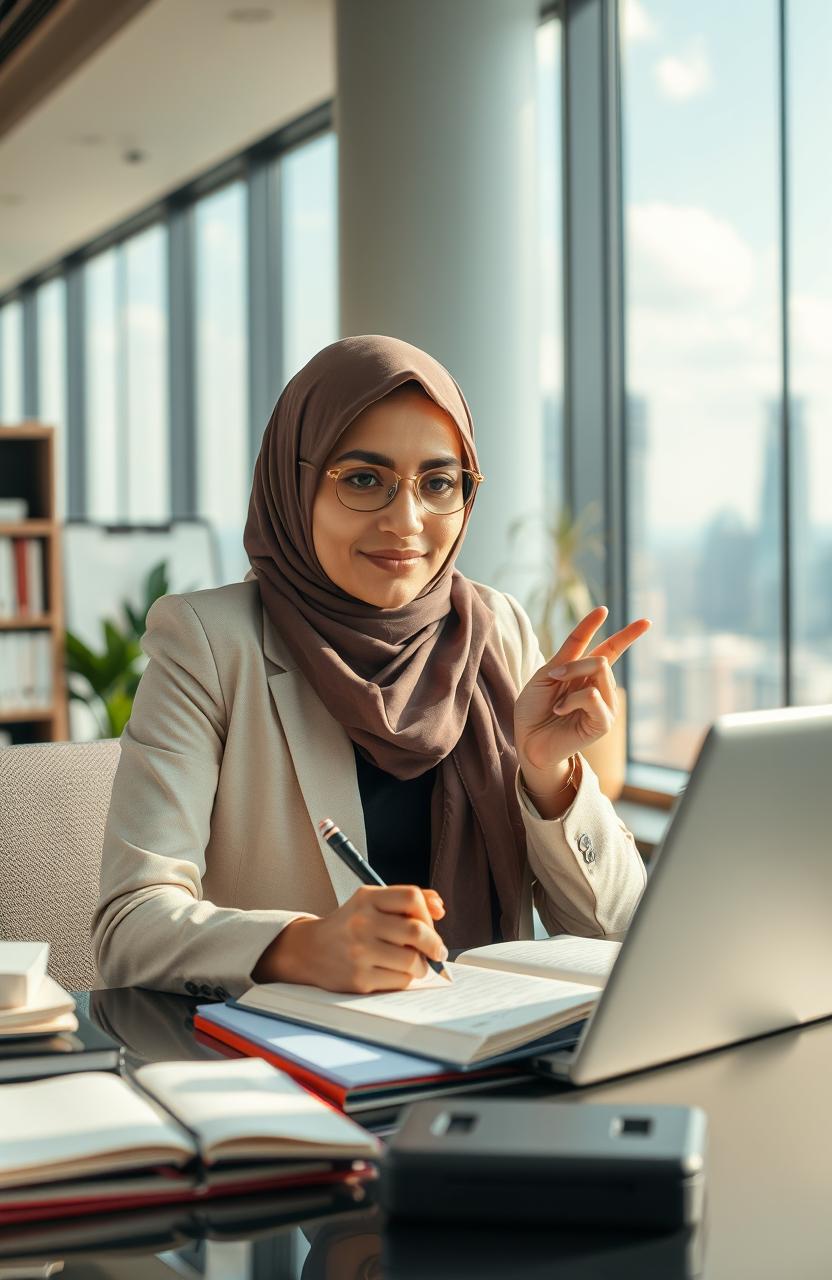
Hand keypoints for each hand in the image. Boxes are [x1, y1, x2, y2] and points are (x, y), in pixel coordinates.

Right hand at [254, 885, 447, 992]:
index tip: (432, 924)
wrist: (309, 950)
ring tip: (417, 964)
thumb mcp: (371, 903)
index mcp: (367, 898)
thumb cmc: (349, 925)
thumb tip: (440, 907)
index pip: (412, 897)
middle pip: (416, 931)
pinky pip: (399, 981)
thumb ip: (406, 900)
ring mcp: (359, 952)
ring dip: (422, 965)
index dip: (428, 913)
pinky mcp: (359, 979)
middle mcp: (362, 922)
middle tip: (437, 951)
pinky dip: (406, 979)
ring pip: (412, 960)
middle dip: (434, 944)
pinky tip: (397, 973)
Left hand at [514, 606, 650, 795]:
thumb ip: (570, 656)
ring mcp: (605, 705)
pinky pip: (594, 696)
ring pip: (600, 672)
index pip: (611, 650)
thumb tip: (594, 649)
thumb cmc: (534, 708)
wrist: (527, 739)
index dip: (627, 635)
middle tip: (554, 676)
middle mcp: (600, 688)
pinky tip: (560, 711)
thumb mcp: (547, 674)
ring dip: (571, 677)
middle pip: (601, 658)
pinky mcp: (604, 722)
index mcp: (587, 674)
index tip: (646, 621)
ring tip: (555, 702)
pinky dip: (572, 700)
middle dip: (574, 663)